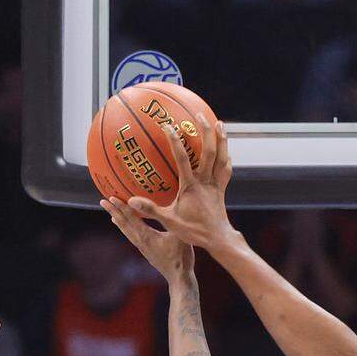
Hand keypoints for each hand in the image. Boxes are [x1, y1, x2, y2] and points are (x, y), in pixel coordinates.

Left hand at [101, 196, 193, 284]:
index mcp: (146, 235)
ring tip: (111, 214)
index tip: (111, 197)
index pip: (131, 217)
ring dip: (119, 221)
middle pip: (124, 224)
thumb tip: (162, 204)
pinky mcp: (146, 252)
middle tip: (103, 201)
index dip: (121, 206)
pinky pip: (132, 237)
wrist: (178, 278)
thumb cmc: (181, 256)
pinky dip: (126, 230)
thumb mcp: (177, 234)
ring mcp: (142, 248)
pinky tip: (128, 229)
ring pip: (126, 231)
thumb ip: (167, 219)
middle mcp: (140, 241)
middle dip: (114, 211)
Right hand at [126, 116, 236, 252]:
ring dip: (221, 139)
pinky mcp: (221, 189)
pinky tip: (225, 151)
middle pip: (209, 152)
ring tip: (219, 123)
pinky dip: (226, 158)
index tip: (167, 125)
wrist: (218, 240)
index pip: (183, 159)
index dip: (175, 142)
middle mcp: (206, 181)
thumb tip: (131, 201)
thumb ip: (151, 210)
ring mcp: (215, 184)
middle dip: (205, 131)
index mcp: (191, 186)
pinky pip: (226, 170)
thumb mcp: (169, 222)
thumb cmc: (193, 231)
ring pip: (221, 157)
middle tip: (199, 115)